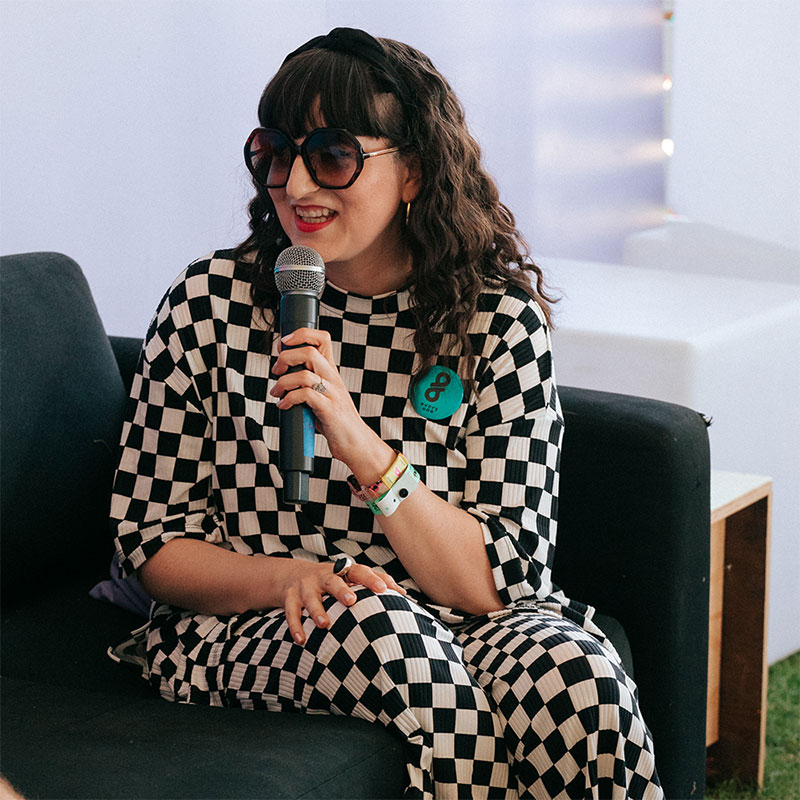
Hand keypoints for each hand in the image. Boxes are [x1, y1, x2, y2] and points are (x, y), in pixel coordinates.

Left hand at [269, 328, 377, 465]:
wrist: (355, 443)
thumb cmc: (335, 421)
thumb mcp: (322, 395)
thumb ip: (306, 382)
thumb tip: (282, 371)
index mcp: (331, 371)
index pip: (322, 338)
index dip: (302, 333)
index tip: (285, 342)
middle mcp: (333, 378)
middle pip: (309, 351)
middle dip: (285, 358)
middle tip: (277, 371)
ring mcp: (332, 394)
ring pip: (304, 374)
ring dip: (283, 383)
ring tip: (276, 393)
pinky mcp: (329, 410)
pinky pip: (305, 395)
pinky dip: (289, 399)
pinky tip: (284, 406)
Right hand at [281, 560, 406, 644]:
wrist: (291, 575)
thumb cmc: (332, 581)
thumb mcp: (350, 578)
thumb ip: (375, 583)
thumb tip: (405, 594)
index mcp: (342, 571)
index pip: (359, 571)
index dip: (371, 579)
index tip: (384, 590)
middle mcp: (323, 576)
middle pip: (333, 580)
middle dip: (342, 590)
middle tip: (352, 601)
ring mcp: (306, 586)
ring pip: (311, 597)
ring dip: (318, 610)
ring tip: (325, 625)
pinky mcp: (290, 597)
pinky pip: (291, 612)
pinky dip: (295, 626)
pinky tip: (301, 640)